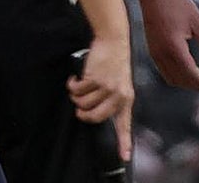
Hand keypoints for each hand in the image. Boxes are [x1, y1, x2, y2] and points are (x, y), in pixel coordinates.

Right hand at [66, 35, 133, 161]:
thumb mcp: (119, 83)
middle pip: (95, 117)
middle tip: (80, 108)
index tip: (123, 156)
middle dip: (83, 114)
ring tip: (78, 87)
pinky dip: (72, 85)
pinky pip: (77, 90)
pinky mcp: (95, 78)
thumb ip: (111, 98)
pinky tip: (75, 79)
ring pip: (83, 103)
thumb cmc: (114, 62)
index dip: (123, 142)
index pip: (124, 124)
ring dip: (76, 96)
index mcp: (126, 99)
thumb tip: (94, 113)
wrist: (113, 41)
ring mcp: (106, 87)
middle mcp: (118, 95)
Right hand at [136, 0, 198, 93]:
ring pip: (171, 79)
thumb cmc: (175, 4)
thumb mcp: (197, 22)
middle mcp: (162, 54)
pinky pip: (165, 72)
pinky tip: (187, 72)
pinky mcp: (153, 51)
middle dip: (197, 87)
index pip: (191, 74)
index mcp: (174, 47)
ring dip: (187, 84)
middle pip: (181, 80)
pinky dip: (177, 77)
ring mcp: (155, 54)